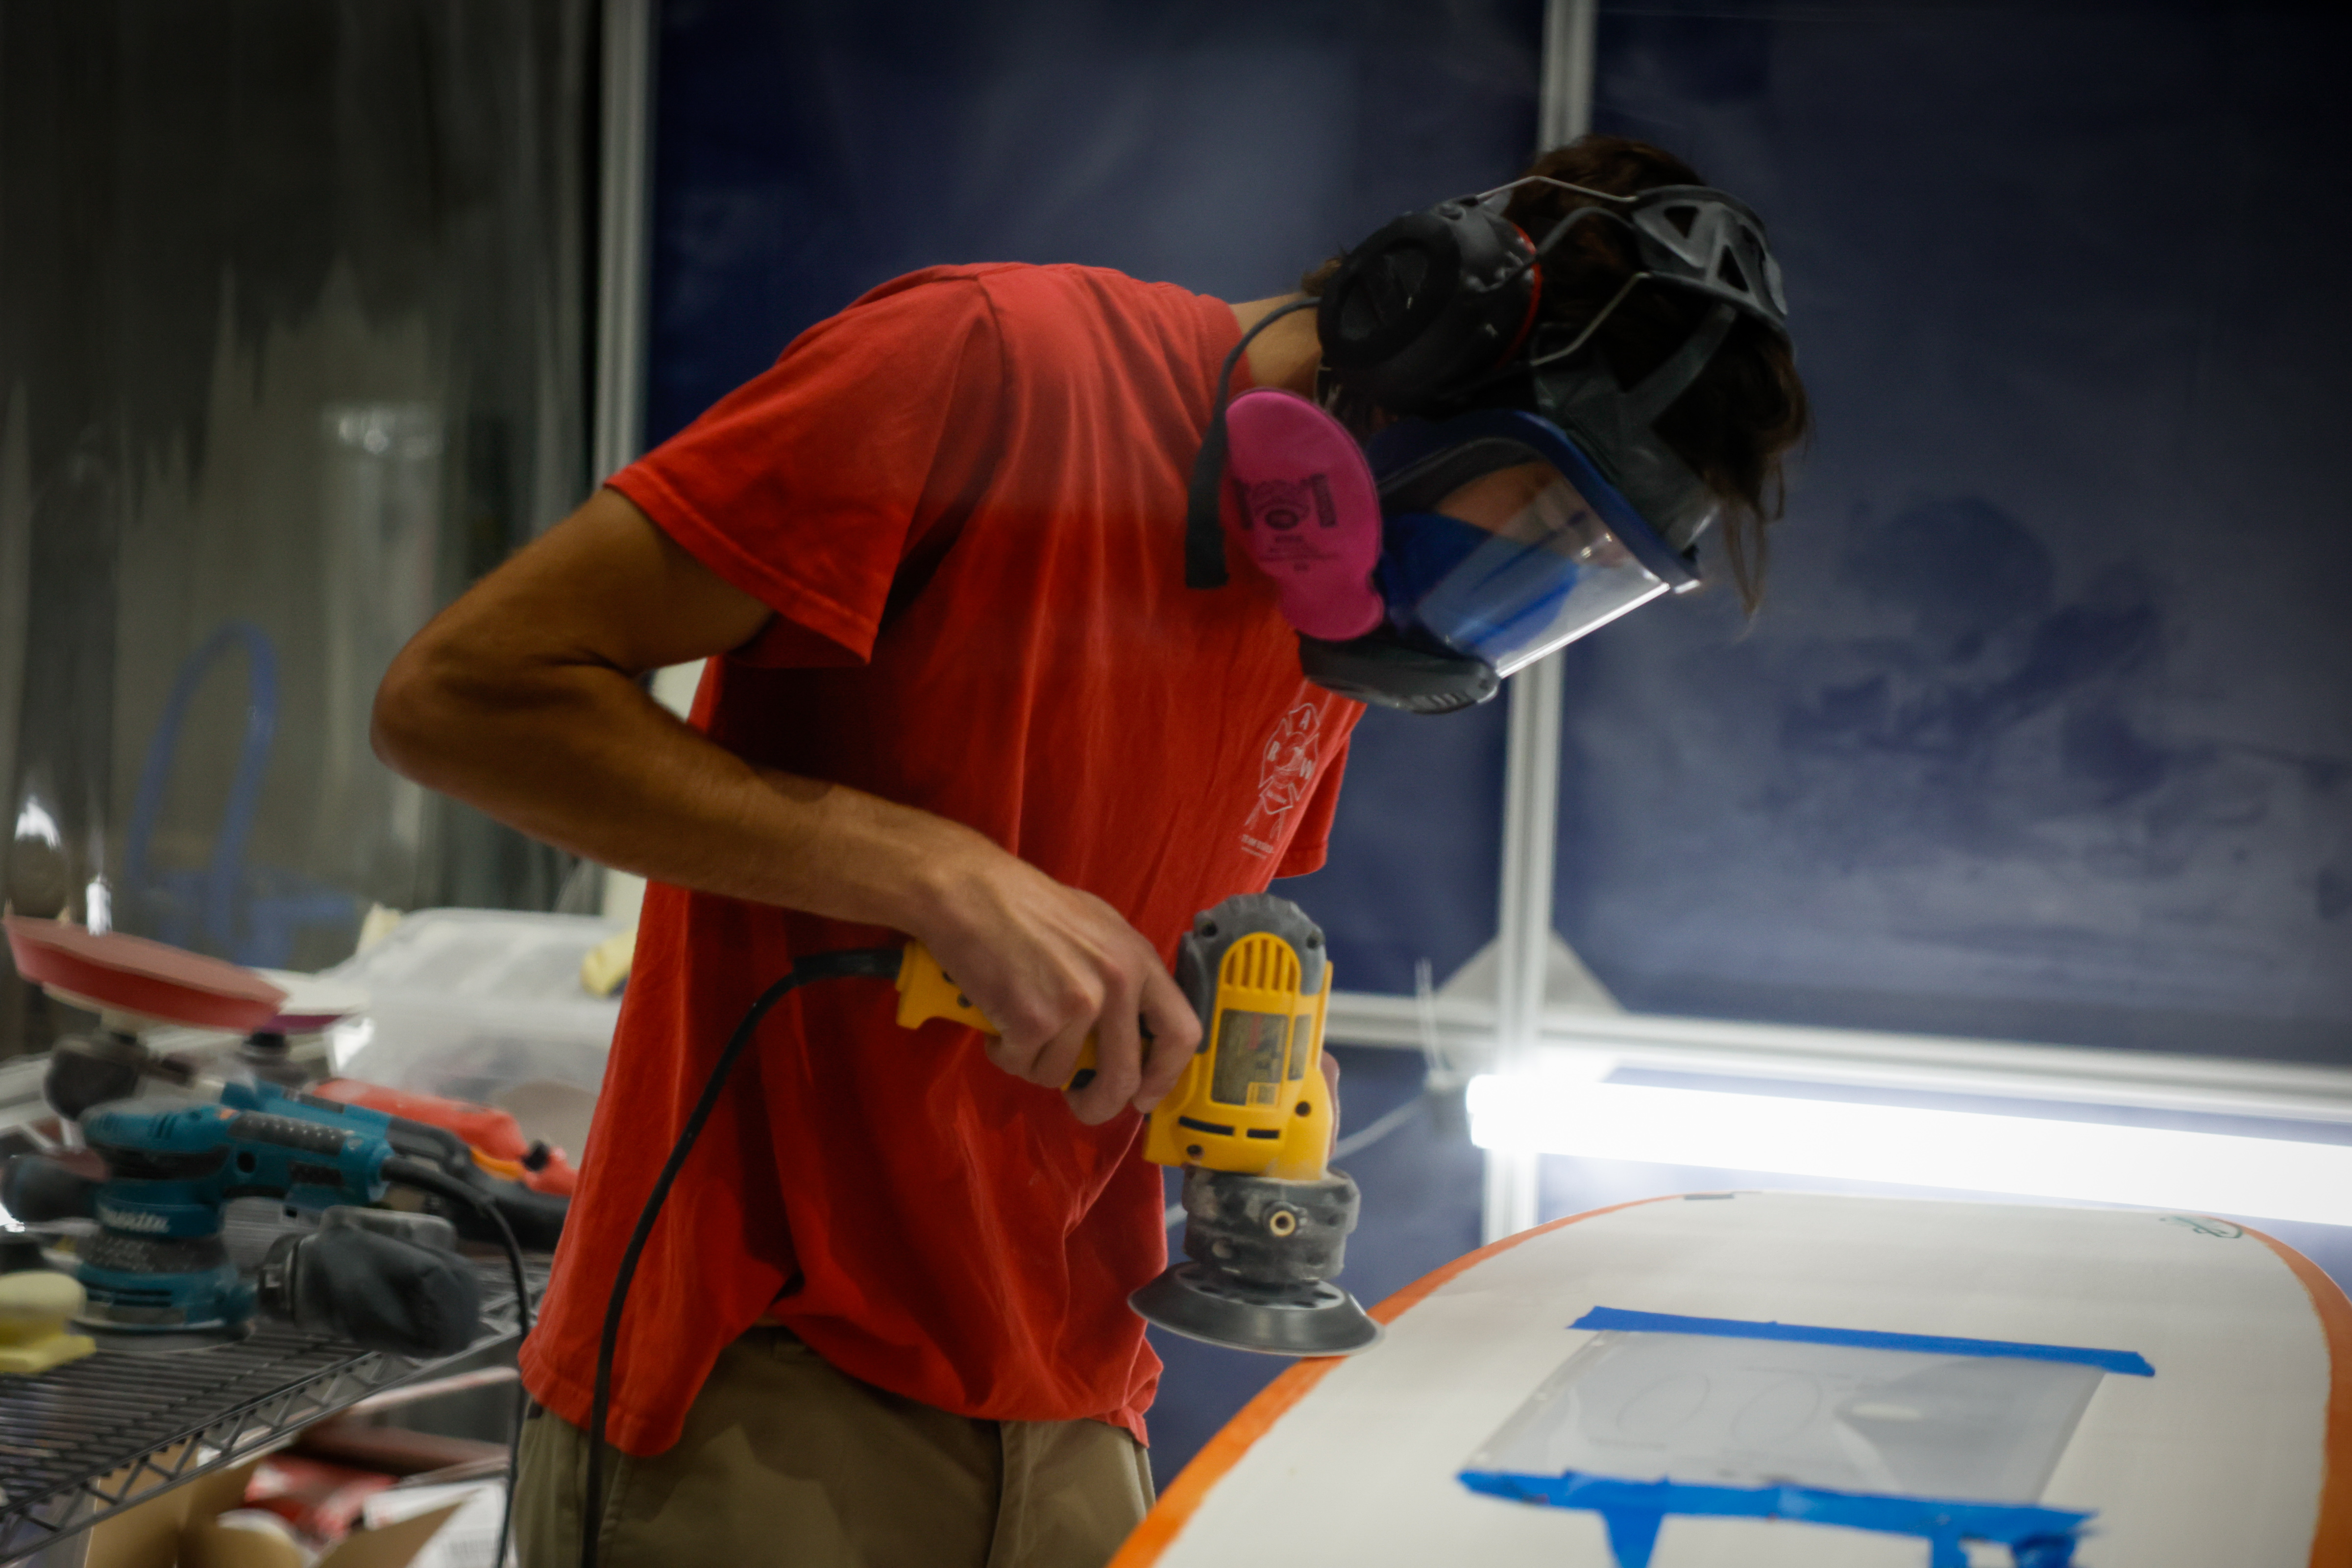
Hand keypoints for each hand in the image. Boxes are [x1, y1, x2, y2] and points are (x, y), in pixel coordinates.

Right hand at [904, 835, 1200, 1125]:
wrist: (970, 891)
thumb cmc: (1027, 906)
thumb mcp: (1098, 930)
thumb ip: (1123, 979)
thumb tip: (1133, 1036)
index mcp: (1139, 960)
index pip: (1182, 1034)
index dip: (1165, 1076)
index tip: (1145, 1095)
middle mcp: (1117, 983)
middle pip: (1124, 1076)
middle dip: (1099, 1102)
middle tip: (1081, 1102)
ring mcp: (1077, 1003)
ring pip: (1061, 1074)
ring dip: (1036, 1063)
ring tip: (1017, 1024)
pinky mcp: (1033, 1019)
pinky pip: (1023, 1065)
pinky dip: (1006, 1052)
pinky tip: (997, 1018)